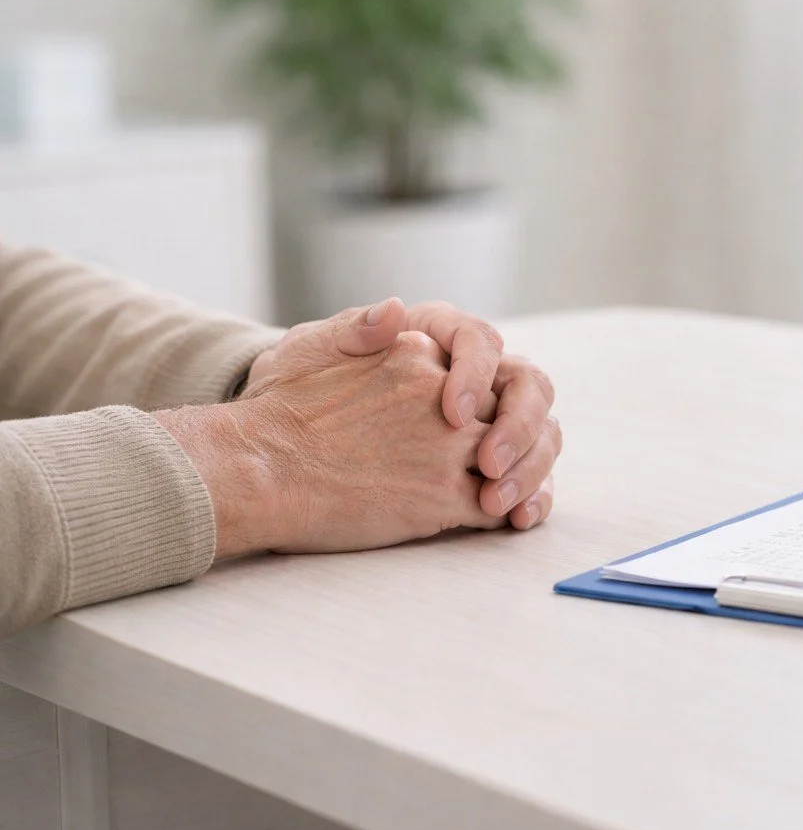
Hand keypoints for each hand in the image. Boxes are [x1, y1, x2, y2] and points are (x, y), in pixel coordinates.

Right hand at [157, 303, 555, 556]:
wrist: (254, 471)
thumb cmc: (276, 414)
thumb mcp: (312, 346)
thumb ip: (361, 328)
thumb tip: (398, 309)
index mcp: (417, 353)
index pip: (480, 368)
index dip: (485, 398)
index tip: (472, 421)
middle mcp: (441, 394)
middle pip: (508, 411)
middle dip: (519, 437)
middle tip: (508, 464)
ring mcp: (449, 447)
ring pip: (515, 460)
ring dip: (521, 480)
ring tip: (512, 498)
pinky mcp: (445, 497)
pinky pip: (499, 505)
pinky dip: (505, 514)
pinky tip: (500, 520)